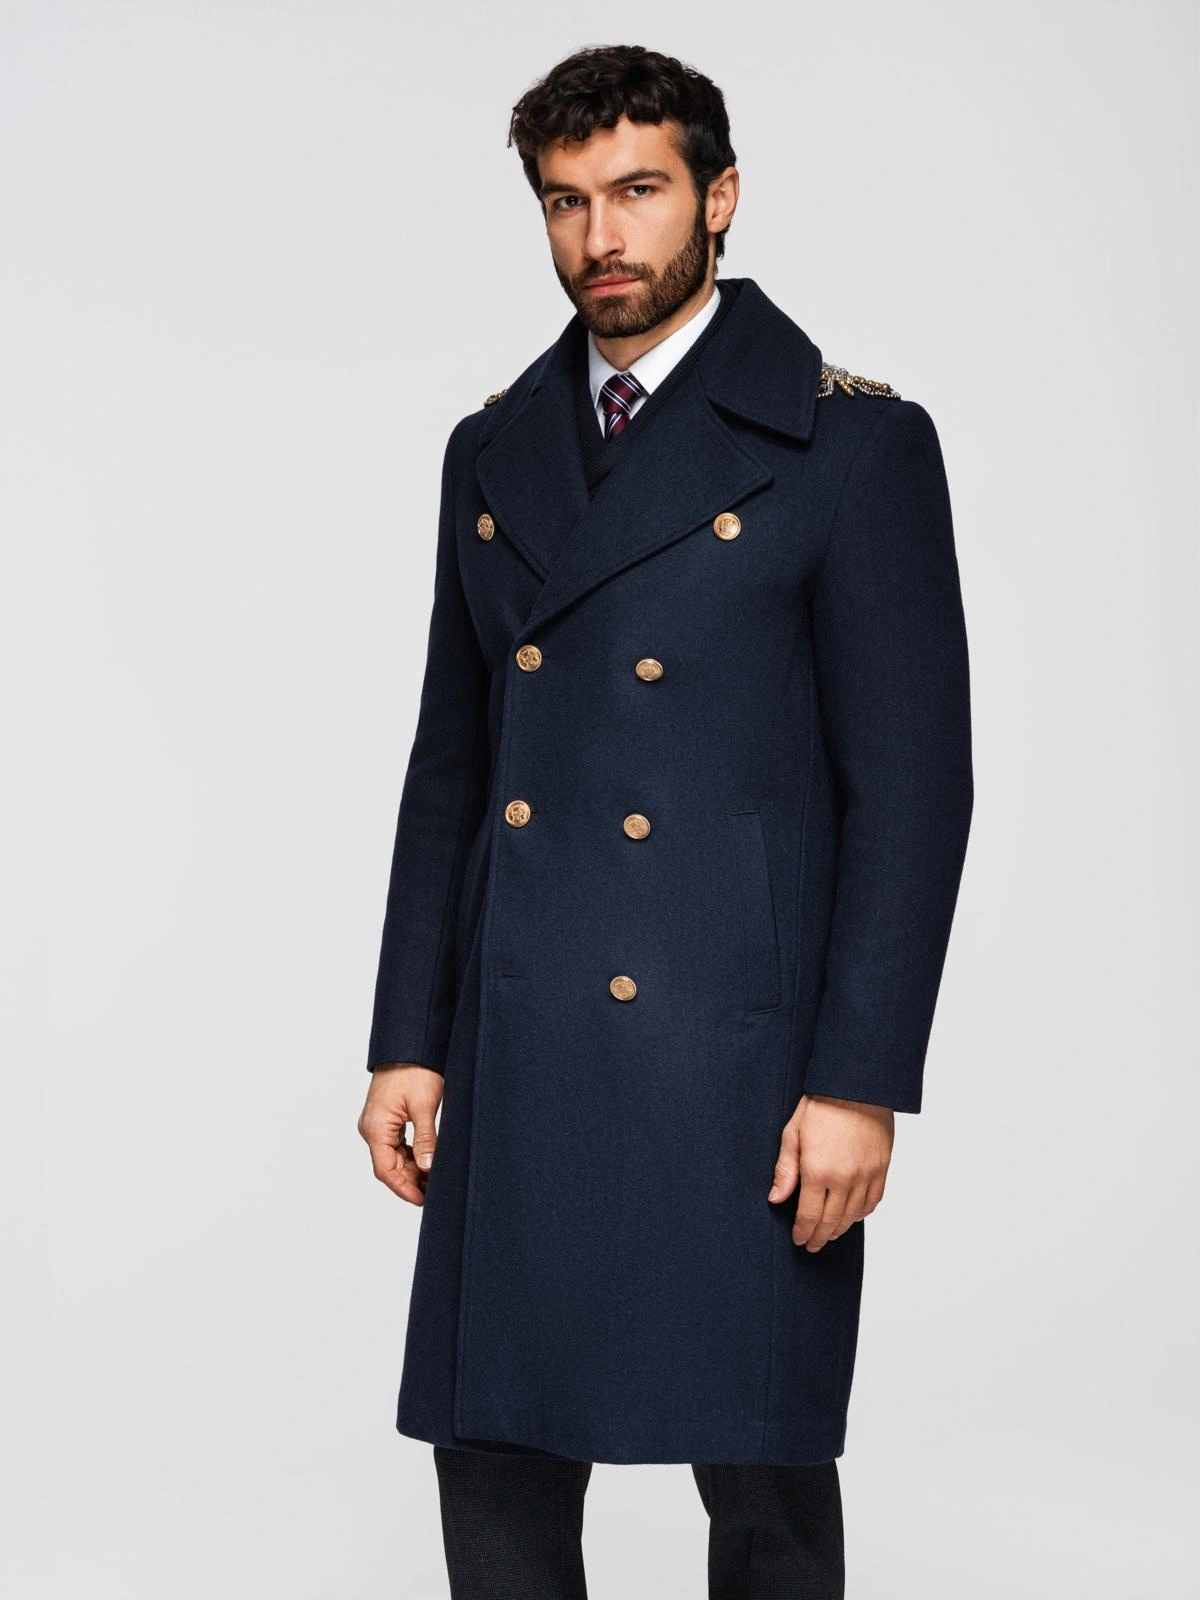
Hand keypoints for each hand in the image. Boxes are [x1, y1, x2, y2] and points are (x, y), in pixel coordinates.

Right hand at [357, 1064, 443, 1204]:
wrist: (409, 1045)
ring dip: (412, 1170)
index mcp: (376, 1128)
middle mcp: (371, 1128)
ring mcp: (377, 1124)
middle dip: (411, 1181)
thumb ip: (425, 1139)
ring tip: (435, 1180)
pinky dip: (411, 1156)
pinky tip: (427, 1162)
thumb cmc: (415, 1070)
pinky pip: (395, 1145)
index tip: (423, 1200)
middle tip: (436, 1191)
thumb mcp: (424, 1106)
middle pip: (389, 1166)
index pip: (386, 1170)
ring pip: (393, 1157)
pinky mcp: (385, 1119)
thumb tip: (428, 1168)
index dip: (404, 1188)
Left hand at [767, 1093, 893, 1250]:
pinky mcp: (882, 1168)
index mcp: (817, 1170)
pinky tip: (852, 1216)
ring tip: (829, 1234)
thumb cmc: (822, 1104)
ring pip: (853, 1216)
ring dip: (839, 1229)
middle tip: (812, 1245)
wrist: (857, 1086)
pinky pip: (873, 1201)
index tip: (798, 1239)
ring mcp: (866, 1175)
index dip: (803, 1232)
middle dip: (818, 1237)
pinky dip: (861, 1213)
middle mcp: (844, 1178)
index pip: (809, 1215)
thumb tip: (776, 1198)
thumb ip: (786, 1170)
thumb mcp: (793, 1133)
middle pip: (831, 1222)